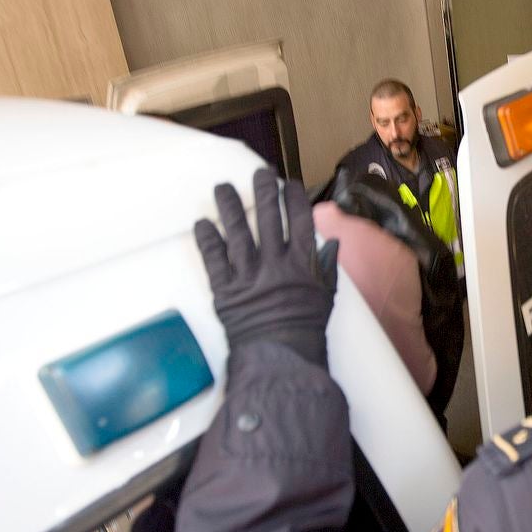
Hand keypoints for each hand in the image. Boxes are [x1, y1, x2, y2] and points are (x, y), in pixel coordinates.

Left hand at [195, 169, 339, 365]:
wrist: (281, 357)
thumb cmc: (307, 329)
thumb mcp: (327, 296)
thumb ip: (327, 268)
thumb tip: (329, 243)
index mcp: (302, 262)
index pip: (299, 219)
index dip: (294, 198)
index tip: (289, 184)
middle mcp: (274, 262)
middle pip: (268, 217)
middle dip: (263, 191)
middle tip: (259, 173)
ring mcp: (247, 274)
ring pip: (237, 231)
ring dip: (229, 206)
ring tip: (222, 187)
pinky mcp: (225, 289)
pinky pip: (213, 259)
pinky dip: (208, 240)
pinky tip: (203, 223)